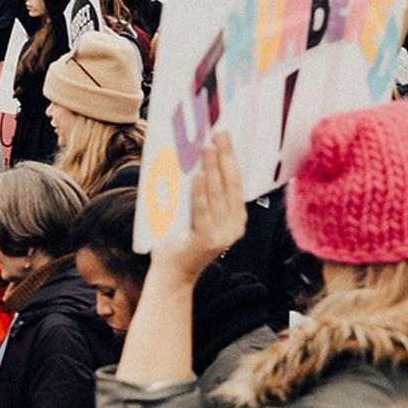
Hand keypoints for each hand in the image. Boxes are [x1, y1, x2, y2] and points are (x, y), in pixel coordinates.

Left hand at [157, 130, 245, 274]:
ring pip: (217, 194)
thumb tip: (192, 159)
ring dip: (212, 168)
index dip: (231, 158)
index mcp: (235, 217)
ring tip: (207, 147)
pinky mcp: (206, 241)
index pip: (235, 182)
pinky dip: (200, 192)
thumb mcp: (193, 213)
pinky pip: (202, 211)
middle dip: (224, 156)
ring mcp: (222, 234)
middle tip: (219, 133)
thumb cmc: (179, 239)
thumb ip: (199, 193)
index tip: (225, 136)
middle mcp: (234, 226)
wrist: (172, 274)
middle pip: (230, 184)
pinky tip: (198, 175)